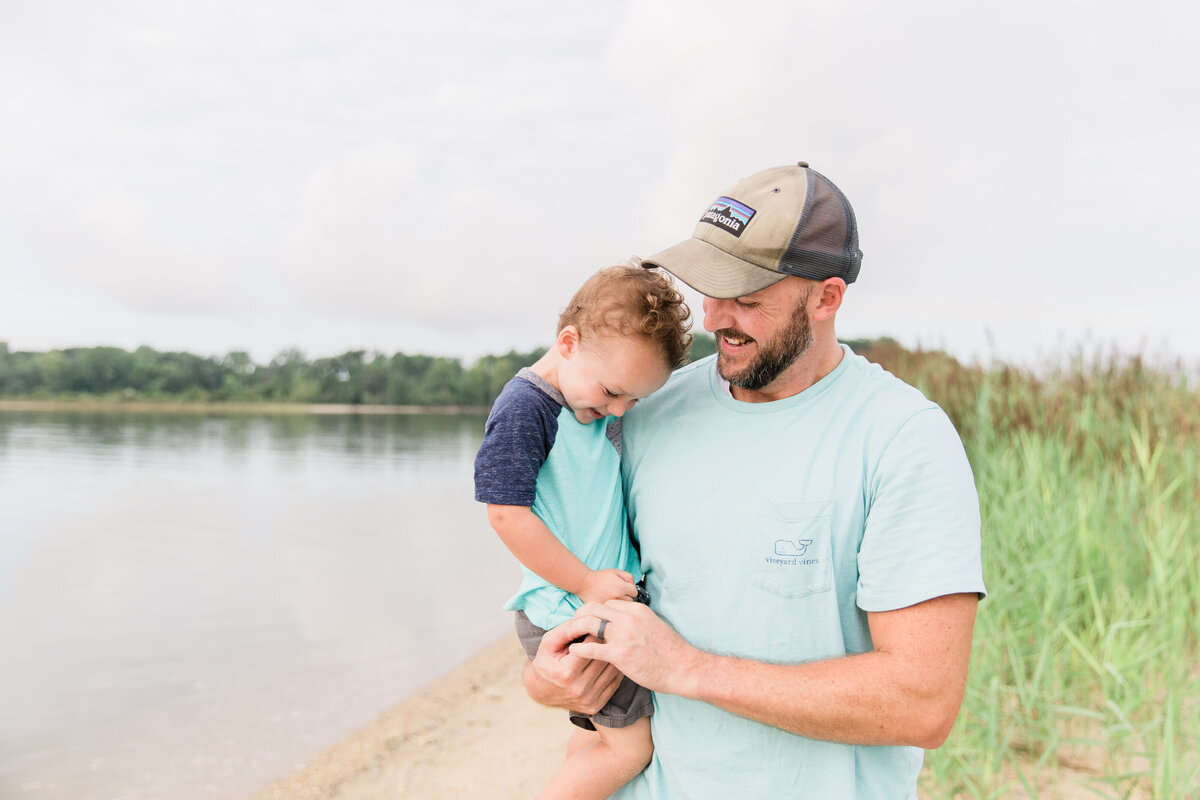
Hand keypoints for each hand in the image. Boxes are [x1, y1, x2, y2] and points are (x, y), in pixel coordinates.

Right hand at [524, 614, 623, 714]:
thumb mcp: (548, 643)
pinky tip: (612, 661)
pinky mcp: (595, 706)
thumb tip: (584, 620)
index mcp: (566, 673)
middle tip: (610, 633)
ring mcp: (588, 699)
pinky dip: (615, 670)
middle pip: (603, 659)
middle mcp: (578, 689)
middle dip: (607, 643)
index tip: (599, 626)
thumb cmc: (546, 662)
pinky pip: (613, 684)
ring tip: (612, 646)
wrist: (541, 692)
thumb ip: (565, 630)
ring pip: (611, 671)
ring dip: (613, 656)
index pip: (591, 647)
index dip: (596, 633)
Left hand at [568, 600, 703, 695]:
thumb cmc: (670, 650)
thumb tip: (623, 620)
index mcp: (637, 610)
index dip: (594, 610)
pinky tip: (573, 651)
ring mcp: (624, 635)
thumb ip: (637, 620)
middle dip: (580, 614)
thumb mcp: (654, 625)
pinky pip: (592, 648)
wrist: (683, 668)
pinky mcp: (620, 654)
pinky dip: (579, 649)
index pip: (607, 603)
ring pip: (590, 624)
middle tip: (572, 624)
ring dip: (575, 628)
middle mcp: (629, 618)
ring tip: (568, 635)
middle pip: (594, 608)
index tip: (586, 617)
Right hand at [577, 568, 636, 604]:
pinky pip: (614, 613)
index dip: (631, 589)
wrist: (584, 583)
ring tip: (614, 600)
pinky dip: (613, 610)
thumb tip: (634, 586)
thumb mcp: (616, 572)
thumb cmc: (600, 577)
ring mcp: (611, 605)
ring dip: (621, 605)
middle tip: (620, 594)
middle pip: (631, 602)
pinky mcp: (604, 610)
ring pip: (623, 609)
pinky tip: (609, 605)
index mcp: (621, 587)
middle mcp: (617, 597)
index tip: (626, 589)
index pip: (635, 592)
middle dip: (627, 598)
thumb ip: (629, 577)